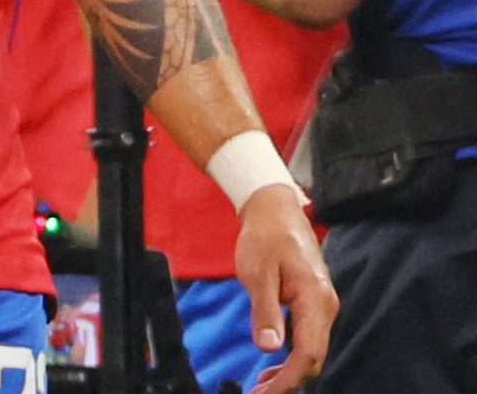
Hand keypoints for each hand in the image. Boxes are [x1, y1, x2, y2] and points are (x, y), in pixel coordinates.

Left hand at [233, 183, 336, 393]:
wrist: (274, 209)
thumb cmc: (265, 236)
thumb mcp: (258, 272)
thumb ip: (265, 309)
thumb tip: (269, 347)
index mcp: (316, 300)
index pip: (308, 352)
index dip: (289, 379)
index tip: (266, 393)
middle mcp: (326, 307)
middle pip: (314, 357)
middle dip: (289, 381)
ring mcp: (322, 305)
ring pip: (312, 350)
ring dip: (290, 371)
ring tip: (262, 385)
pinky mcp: (313, 303)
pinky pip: (308, 337)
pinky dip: (292, 355)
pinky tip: (273, 363)